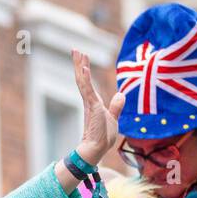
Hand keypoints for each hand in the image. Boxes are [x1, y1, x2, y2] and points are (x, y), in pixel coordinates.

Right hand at [72, 49, 124, 165]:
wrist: (98, 148)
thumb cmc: (103, 137)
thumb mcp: (113, 118)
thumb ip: (116, 106)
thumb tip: (121, 94)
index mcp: (92, 102)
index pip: (87, 82)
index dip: (84, 69)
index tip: (81, 57)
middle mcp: (89, 100)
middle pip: (82, 78)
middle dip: (78, 63)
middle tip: (75, 49)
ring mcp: (89, 102)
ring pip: (82, 80)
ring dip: (80, 65)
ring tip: (77, 52)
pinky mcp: (92, 106)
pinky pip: (87, 89)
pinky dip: (84, 77)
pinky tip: (82, 67)